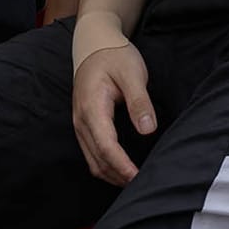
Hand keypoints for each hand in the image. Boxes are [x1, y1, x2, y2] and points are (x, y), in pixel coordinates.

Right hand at [72, 41, 156, 185]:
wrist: (94, 43)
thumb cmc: (114, 55)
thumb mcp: (132, 73)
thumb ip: (139, 102)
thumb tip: (148, 130)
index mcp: (92, 108)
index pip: (106, 146)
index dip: (122, 165)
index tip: (138, 178)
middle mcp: (81, 120)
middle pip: (97, 159)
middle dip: (118, 176)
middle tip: (144, 185)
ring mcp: (80, 124)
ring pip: (93, 161)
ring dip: (112, 174)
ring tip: (135, 182)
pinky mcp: (84, 125)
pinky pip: (92, 153)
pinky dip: (106, 166)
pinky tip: (122, 169)